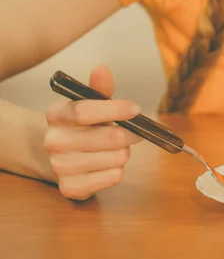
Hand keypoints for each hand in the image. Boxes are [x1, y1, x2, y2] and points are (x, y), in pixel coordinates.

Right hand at [44, 65, 142, 199]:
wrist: (64, 156)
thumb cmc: (85, 126)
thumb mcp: (91, 103)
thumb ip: (99, 88)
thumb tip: (102, 69)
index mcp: (56, 115)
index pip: (84, 111)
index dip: (115, 110)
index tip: (136, 109)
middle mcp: (53, 141)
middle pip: (108, 138)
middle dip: (130, 135)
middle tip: (135, 133)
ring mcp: (59, 167)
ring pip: (116, 158)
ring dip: (124, 153)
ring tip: (115, 150)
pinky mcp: (70, 188)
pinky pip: (113, 177)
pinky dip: (118, 171)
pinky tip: (108, 165)